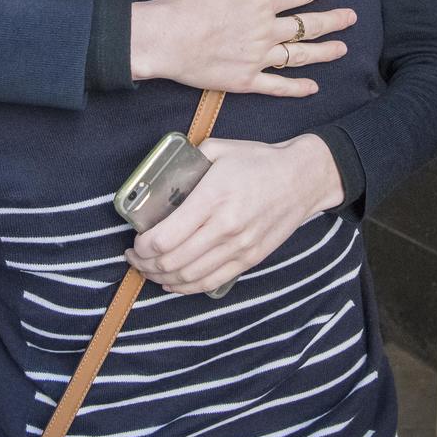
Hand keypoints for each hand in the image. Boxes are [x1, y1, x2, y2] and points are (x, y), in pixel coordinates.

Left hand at [125, 134, 344, 294]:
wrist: (302, 178)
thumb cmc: (258, 161)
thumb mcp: (219, 149)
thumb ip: (188, 161)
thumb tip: (161, 174)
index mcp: (213, 198)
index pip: (165, 237)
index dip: (142, 246)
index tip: (134, 240)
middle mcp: (225, 228)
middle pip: (172, 261)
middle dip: (145, 264)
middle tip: (134, 257)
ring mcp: (239, 247)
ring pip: (189, 277)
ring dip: (161, 278)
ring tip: (148, 269)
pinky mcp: (250, 259)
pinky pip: (211, 282)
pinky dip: (187, 287)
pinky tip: (172, 282)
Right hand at [130, 0, 355, 95]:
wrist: (165, 37)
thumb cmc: (188, 0)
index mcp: (261, 1)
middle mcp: (266, 31)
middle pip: (308, 25)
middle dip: (333, 19)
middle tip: (351, 17)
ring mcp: (258, 58)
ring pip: (299, 55)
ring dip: (324, 52)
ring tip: (342, 49)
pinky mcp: (246, 81)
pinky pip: (277, 86)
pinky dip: (296, 88)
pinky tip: (312, 87)